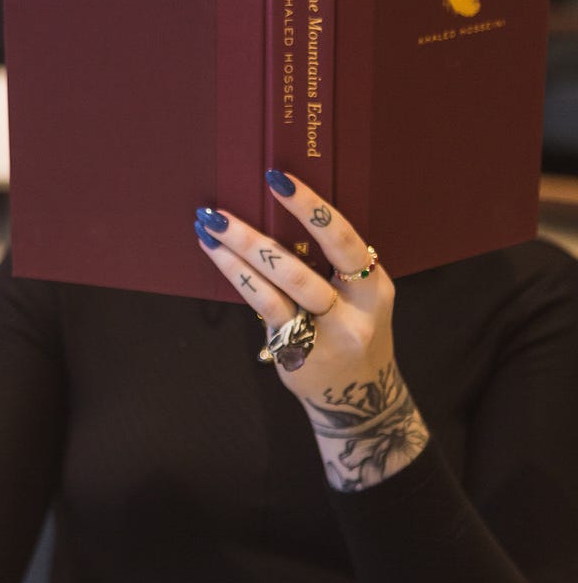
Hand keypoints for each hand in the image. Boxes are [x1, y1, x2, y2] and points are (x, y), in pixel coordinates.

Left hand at [194, 171, 428, 489]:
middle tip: (218, 210)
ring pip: (277, 290)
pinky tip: (218, 258)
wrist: (359, 402)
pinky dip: (240, 280)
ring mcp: (323, 338)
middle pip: (301, 269)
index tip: (278, 180)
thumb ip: (331, 266)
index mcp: (375, 288)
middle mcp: (353, 314)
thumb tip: (275, 212)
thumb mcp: (360, 299)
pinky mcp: (295, 355)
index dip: (312, 209)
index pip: (343, 241)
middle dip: (255, 236)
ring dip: (237, 256)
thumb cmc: (351, 332)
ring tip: (208, 228)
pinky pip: (264, 310)